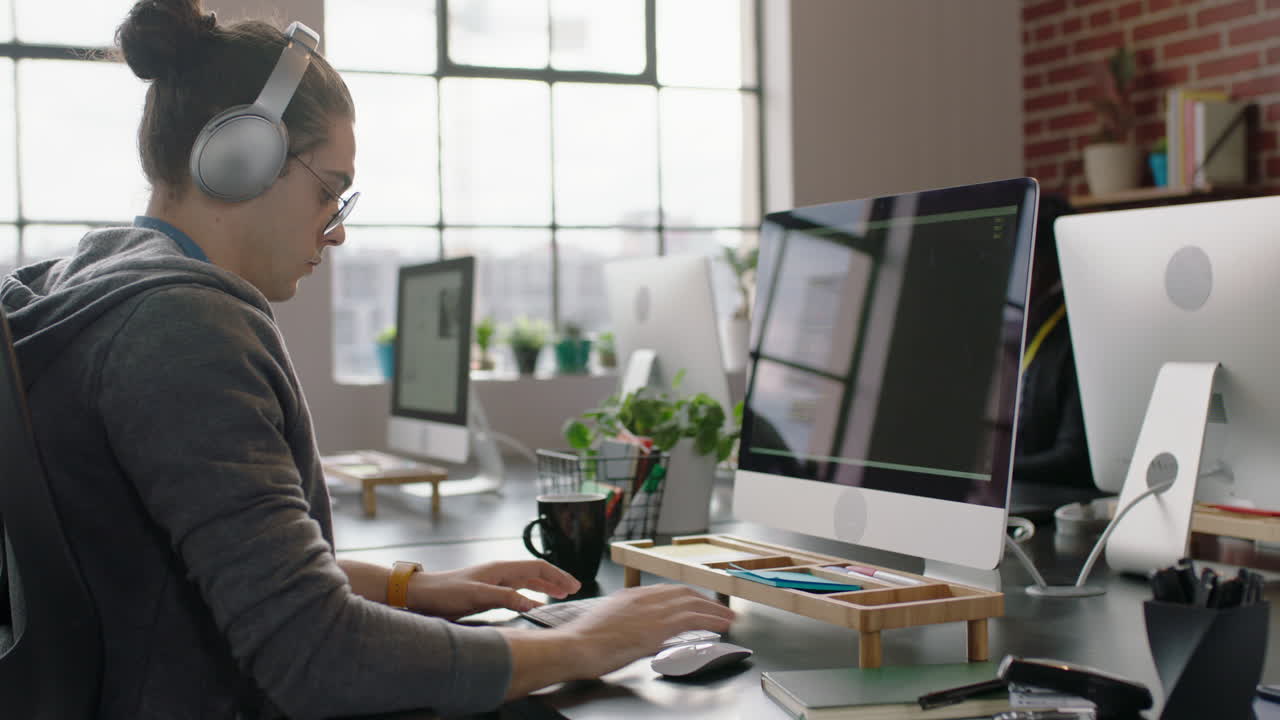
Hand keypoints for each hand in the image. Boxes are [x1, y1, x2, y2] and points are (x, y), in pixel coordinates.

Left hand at [406, 560, 580, 620]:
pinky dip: (531, 595)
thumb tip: (533, 604)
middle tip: (574, 591)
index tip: (574, 586)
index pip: (538, 567)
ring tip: (561, 595)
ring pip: (528, 581)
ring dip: (546, 586)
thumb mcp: (477, 595)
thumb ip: (506, 598)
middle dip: (556, 580)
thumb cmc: (446, 593)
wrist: (422, 595)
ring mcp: (494, 581)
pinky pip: (517, 591)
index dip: (558, 575)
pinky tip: (535, 602)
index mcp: (501, 569)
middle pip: (536, 573)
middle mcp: (500, 572)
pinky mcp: (488, 592)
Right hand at [558, 584, 735, 677]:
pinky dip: (710, 621)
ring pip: (692, 603)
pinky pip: (692, 619)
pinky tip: (720, 626)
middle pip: (683, 593)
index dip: (686, 597)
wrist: (575, 646)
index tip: (696, 603)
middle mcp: (644, 598)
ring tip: (727, 617)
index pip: (666, 591)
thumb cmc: (583, 642)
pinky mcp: (658, 627)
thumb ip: (626, 623)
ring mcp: (652, 611)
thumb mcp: (606, 624)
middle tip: (718, 609)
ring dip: (714, 610)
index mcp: (630, 596)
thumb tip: (639, 632)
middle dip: (704, 600)